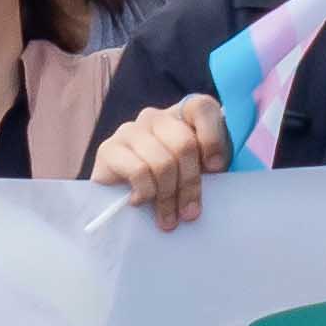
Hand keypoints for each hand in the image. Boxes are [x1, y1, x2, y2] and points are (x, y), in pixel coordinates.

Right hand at [91, 96, 229, 229]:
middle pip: (184, 144)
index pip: (202, 108)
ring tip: (168, 218)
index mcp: (181, 115)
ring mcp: (130, 130)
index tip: (216, 169)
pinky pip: (138, 171)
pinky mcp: (108, 149)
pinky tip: (141, 201)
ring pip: (162, 162)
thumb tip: (213, 168)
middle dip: (190, 183)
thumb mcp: (200, 173)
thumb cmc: (171, 186)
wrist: (121, 202)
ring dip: (168, 196)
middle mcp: (155, 117)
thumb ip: (211, 164)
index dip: (213, 139)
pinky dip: (145, 193)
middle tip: (190, 212)